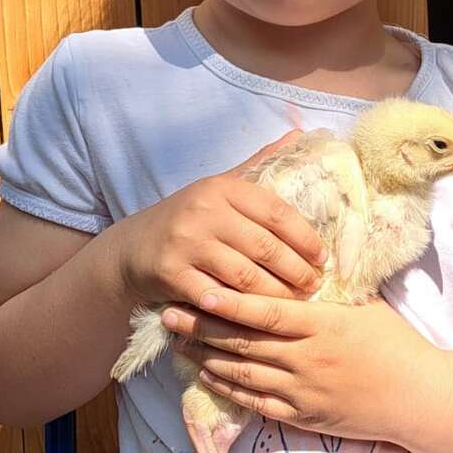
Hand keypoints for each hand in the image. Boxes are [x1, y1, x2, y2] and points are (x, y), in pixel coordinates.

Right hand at [112, 129, 326, 310]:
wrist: (130, 250)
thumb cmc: (187, 219)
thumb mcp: (219, 187)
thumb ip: (259, 165)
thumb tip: (299, 135)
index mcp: (221, 188)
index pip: (277, 212)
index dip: (305, 238)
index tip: (322, 258)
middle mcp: (204, 211)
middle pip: (266, 247)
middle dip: (296, 272)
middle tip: (313, 287)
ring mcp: (186, 244)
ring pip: (246, 277)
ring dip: (276, 296)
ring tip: (293, 304)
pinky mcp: (172, 275)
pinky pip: (218, 299)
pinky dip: (241, 311)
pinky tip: (257, 318)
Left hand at [161, 289, 431, 440]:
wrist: (419, 397)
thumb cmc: (397, 343)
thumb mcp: (367, 305)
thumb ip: (330, 288)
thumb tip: (301, 259)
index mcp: (322, 326)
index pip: (266, 313)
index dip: (229, 302)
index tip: (199, 290)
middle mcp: (306, 360)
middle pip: (243, 343)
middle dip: (202, 327)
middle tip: (169, 312)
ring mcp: (302, 392)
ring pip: (242, 373)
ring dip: (206, 357)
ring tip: (179, 341)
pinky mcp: (303, 417)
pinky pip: (256, 403)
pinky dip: (229, 388)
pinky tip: (208, 375)